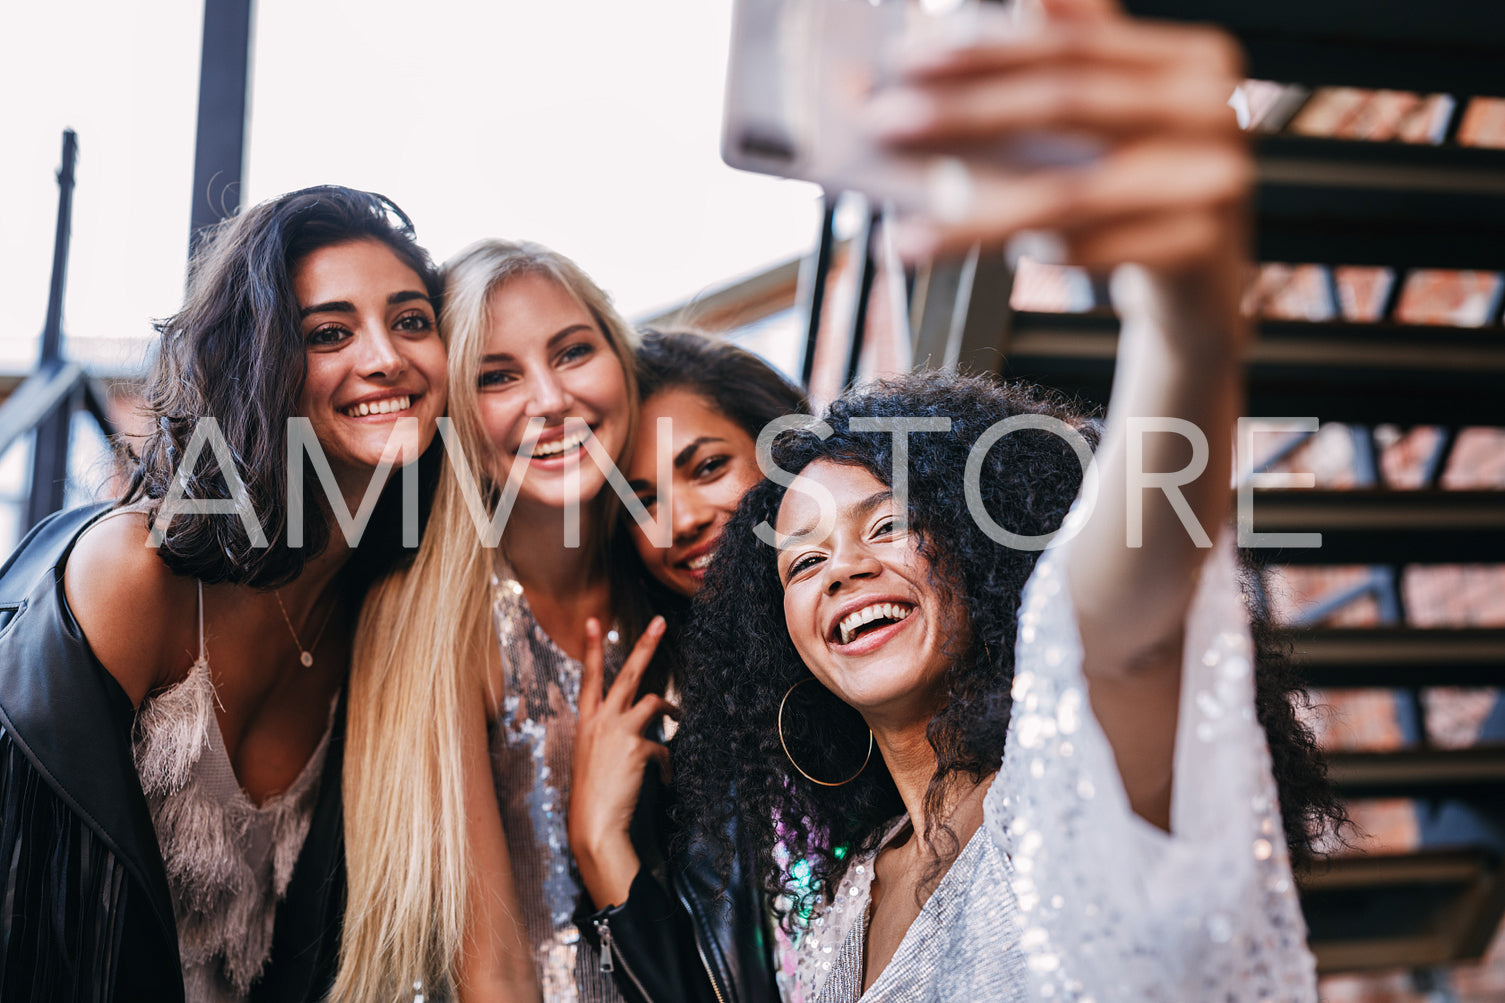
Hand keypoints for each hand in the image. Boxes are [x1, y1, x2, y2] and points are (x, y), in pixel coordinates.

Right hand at [567, 616, 673, 909]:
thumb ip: (609, 735)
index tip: (594, 621)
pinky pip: (662, 748)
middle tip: (660, 621)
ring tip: (678, 718)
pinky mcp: (635, 748)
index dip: (591, 648)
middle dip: (645, 645)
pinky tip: (663, 780)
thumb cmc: (593, 795)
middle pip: (626, 673)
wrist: (593, 825)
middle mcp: (600, 720)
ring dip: (670, 710)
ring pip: (652, 702)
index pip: (588, 677)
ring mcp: (617, 732)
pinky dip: (666, 764)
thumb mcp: (592, 757)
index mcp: (586, 722)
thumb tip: (638, 726)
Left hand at [872, 0, 1250, 286]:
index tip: (904, 60)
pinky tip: (981, 260)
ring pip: (1069, 196)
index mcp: (1190, 59)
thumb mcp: (1108, 121)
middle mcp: (1214, 109)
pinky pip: (1093, 254)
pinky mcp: (1201, 251)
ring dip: (974, 218)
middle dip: (964, 114)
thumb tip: (986, 15)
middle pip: (1067, 104)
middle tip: (882, 124)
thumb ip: (1060, 60)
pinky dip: (1033, 257)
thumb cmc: (1138, 192)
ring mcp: (1216, 181)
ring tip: (906, 239)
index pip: (1070, 46)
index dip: (985, 51)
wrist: (1200, 287)